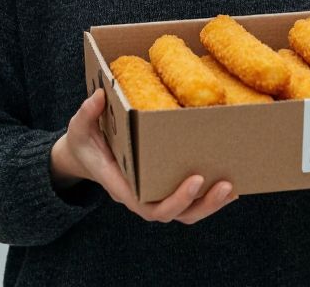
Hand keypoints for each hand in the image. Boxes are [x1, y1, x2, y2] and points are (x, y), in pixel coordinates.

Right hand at [50, 89, 236, 223]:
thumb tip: (99, 95)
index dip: (173, 199)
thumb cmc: (83, 142)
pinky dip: (208, 199)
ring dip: (209, 205)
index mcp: (118, 185)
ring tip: (231, 187)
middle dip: (198, 203)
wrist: (84, 156)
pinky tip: (231, 186)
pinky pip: (188, 204)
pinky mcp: (162, 190)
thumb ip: (86, 113)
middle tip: (222, 184)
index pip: (145, 205)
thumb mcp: (78, 127)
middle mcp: (137, 196)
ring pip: (183, 214)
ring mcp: (151, 196)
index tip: (195, 180)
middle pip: (170, 214)